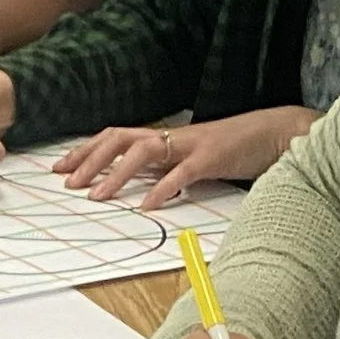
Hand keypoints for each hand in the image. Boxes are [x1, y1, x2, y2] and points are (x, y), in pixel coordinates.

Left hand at [54, 107, 312, 213]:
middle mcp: (172, 137)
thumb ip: (166, 171)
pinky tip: (146, 206)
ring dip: (116, 173)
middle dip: (90, 159)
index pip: (117, 137)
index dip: (87, 151)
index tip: (61, 168)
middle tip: (68, 183)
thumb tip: (140, 190)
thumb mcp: (192, 160)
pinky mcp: (212, 158)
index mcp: (166, 138)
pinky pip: (182, 173)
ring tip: (96, 195)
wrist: (278, 133)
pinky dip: (162, 189)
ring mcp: (191, 145)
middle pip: (120, 138)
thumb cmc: (235, 148)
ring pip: (144, 151)